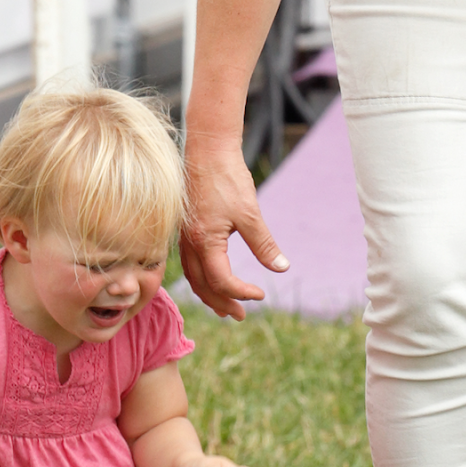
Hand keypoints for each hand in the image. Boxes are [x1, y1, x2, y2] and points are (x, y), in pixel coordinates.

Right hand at [181, 137, 288, 320]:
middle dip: (222, 303)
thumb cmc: (228, 178)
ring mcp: (183, 237)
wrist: (206, 150)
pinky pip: (189, 264)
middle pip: (202, 286)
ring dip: (210, 294)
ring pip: (193, 277)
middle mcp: (189, 243)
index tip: (261, 294)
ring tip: (226, 307)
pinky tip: (212, 279)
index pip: (221, 281)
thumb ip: (264, 243)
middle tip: (241, 316)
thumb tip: (282, 267)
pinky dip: (201, 278)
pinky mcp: (184, 230)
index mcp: (205, 241)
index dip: (241, 292)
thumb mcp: (250, 213)